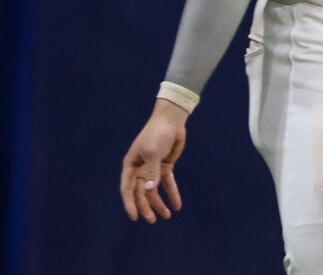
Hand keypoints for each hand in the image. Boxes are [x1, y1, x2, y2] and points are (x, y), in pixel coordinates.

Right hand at [120, 100, 188, 222]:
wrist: (172, 121)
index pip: (127, 189)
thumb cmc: (157, 133)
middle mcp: (140, 170)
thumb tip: (149, 189)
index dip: (130, 204)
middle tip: (153, 220)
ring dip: (159, 203)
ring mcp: (152, 169)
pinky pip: (168, 183)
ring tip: (167, 215)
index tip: (134, 217)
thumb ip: (151, 171)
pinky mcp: (165, 167)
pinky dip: (172, 193)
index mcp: (131, 166)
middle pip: (141, 193)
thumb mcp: (153, 151)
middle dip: (146, 207)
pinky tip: (177, 205)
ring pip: (154, 191)